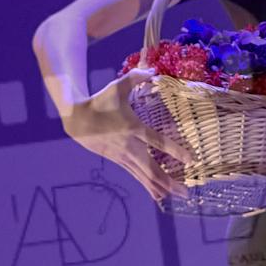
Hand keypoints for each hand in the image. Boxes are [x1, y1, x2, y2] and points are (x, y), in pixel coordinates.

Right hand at [63, 69, 188, 206]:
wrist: (76, 119)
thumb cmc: (99, 101)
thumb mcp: (117, 87)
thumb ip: (136, 77)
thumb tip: (152, 68)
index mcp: (132, 127)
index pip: (157, 141)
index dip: (174, 150)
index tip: (190, 159)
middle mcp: (129, 145)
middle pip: (151, 167)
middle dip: (169, 181)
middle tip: (185, 193)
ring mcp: (123, 155)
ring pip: (144, 175)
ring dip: (160, 187)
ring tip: (176, 197)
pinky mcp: (117, 160)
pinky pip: (135, 175)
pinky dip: (147, 185)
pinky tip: (157, 195)